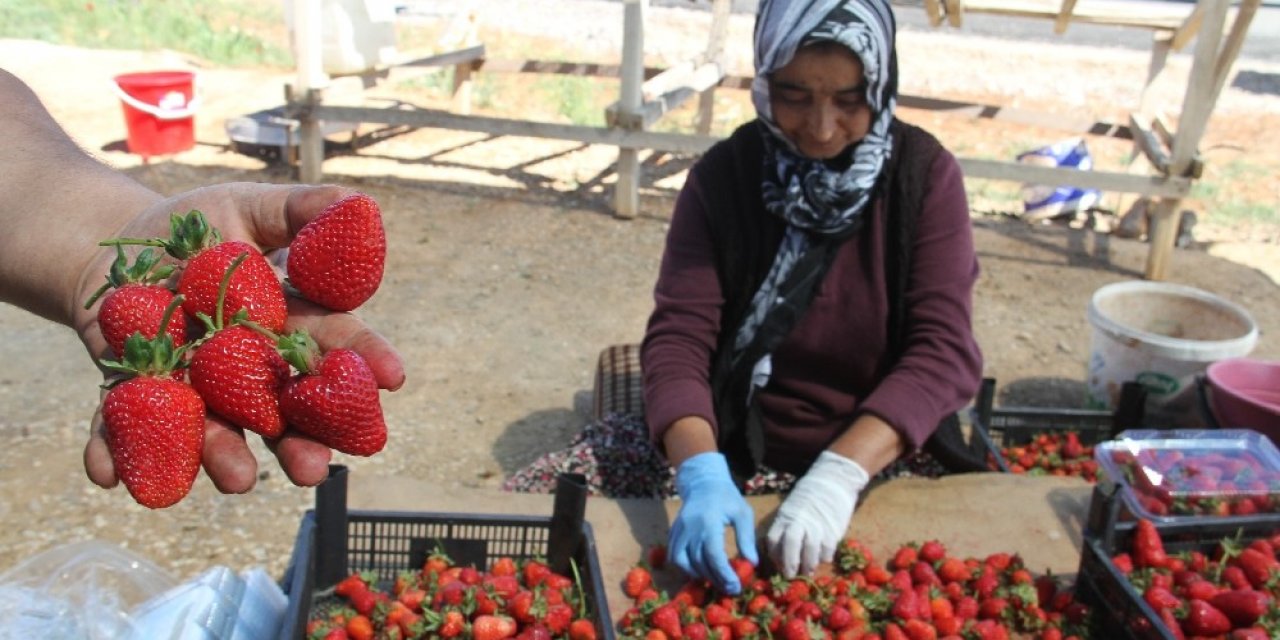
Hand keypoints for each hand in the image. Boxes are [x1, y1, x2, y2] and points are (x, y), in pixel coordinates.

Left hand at [75, 183, 405, 493]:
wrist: (112, 248)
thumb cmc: (192, 228)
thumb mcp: (246, 206)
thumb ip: (299, 209)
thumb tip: (356, 203)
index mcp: (283, 329)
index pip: (331, 347)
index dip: (362, 361)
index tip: (392, 377)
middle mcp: (246, 372)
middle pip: (282, 413)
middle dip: (299, 444)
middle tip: (315, 469)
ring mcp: (190, 390)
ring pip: (213, 432)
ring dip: (224, 458)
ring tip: (237, 480)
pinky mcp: (130, 396)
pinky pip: (120, 429)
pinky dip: (110, 452)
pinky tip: (103, 473)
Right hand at [669, 451, 758, 593]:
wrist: (703, 482)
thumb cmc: (726, 497)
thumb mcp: (743, 513)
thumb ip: (746, 538)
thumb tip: (752, 563)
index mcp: (708, 521)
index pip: (713, 554)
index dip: (723, 573)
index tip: (735, 585)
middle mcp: (690, 528)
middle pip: (699, 562)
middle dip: (715, 579)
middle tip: (730, 588)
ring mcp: (678, 530)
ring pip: (682, 562)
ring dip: (698, 575)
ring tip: (715, 580)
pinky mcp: (673, 533)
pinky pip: (673, 556)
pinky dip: (684, 568)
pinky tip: (698, 571)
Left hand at [766, 450, 868, 576]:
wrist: (833, 480)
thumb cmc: (810, 498)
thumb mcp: (791, 509)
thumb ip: (786, 528)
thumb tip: (781, 554)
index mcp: (785, 516)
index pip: (773, 539)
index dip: (774, 556)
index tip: (778, 566)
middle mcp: (798, 519)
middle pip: (790, 544)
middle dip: (789, 563)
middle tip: (790, 576)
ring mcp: (816, 523)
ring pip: (809, 549)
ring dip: (808, 564)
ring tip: (808, 572)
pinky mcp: (833, 528)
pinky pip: (827, 548)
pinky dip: (824, 557)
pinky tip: (823, 558)